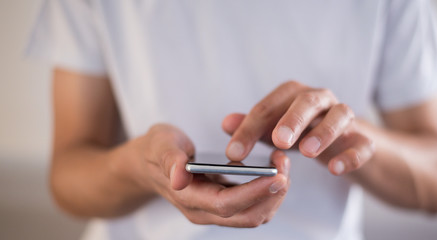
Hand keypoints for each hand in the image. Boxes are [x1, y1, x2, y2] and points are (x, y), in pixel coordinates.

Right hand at [134, 124, 289, 226]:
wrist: (149, 163)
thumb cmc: (156, 150)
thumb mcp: (160, 144)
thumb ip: (170, 159)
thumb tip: (179, 178)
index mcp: (189, 197)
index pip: (227, 204)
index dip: (254, 193)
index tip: (278, 176)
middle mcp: (203, 211)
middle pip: (247, 216)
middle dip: (272, 194)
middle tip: (285, 165)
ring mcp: (214, 211)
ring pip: (254, 216)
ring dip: (274, 195)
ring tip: (282, 164)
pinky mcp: (223, 205)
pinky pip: (252, 208)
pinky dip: (268, 192)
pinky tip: (273, 170)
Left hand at [223, 81, 374, 174]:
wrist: (344, 143)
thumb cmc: (302, 132)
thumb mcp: (273, 130)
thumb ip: (251, 127)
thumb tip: (226, 123)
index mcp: (294, 95)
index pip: (268, 107)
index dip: (249, 129)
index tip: (234, 153)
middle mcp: (321, 100)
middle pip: (309, 100)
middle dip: (293, 119)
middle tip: (278, 141)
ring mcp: (345, 119)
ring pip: (341, 114)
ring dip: (324, 131)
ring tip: (307, 152)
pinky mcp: (363, 139)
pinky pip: (363, 143)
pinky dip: (351, 155)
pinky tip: (335, 169)